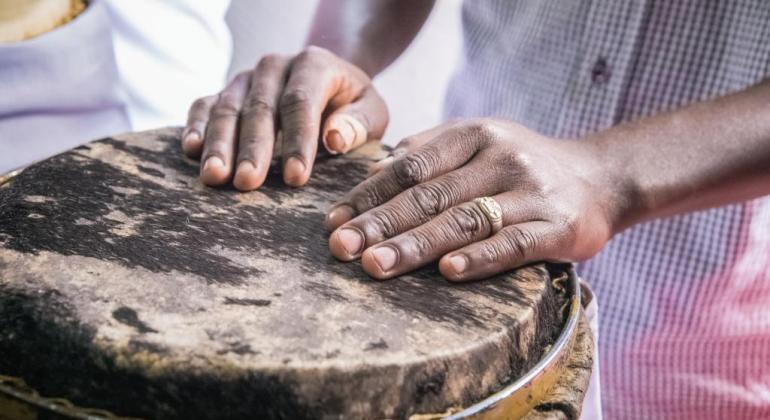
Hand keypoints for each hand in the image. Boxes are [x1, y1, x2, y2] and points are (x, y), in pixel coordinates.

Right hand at [181, 46, 388, 190]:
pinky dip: (196, 127)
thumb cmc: (353, 106)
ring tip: (214, 177)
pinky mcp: (225, 92)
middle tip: (246, 183)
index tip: (295, 178)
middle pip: (259, 107)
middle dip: (253, 148)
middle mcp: (275, 66)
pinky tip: (190, 151)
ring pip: (227, 108)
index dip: (297, 141)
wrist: (330, 82)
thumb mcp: (371, 111)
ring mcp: (246, 78)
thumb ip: (359, 124)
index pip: (301, 102)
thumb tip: (334, 138)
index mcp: (314, 64)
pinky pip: (204, 105)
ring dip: (219, 144)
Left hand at [326, 119, 624, 280]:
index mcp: (473, 135)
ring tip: (377, 265)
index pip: (410, 167)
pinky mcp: (558, 226)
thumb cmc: (522, 166)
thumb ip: (429, 153)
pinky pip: (513, 244)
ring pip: (465, 220)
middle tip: (341, 248)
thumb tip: (372, 175)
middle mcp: (500, 157)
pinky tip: (448, 272)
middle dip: (380, 223)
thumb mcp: (478, 143)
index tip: (334, 222)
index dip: (369, 195)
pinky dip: (480, 258)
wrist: (600, 177)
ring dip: (417, 245)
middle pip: (430, 194)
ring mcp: (530, 191)